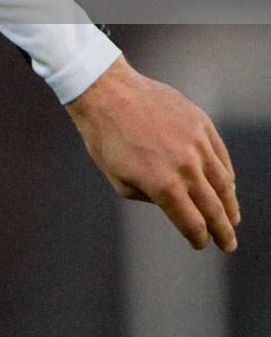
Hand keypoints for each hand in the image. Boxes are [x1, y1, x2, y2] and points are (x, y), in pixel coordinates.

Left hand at [67, 55, 239, 250]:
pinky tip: (227, 185)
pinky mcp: (202, 124)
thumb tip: (174, 205)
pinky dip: (227, 174)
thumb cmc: (106, 138)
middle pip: (214, 208)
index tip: (201, 243)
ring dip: (230, 204)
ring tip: (232, 218)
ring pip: (224, 183)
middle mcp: (186, 167)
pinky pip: (221, 156)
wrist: (106, 92)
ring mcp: (197, 144)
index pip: (192, 223)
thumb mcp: (119, 179)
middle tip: (229, 244)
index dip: (199, 238)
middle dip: (223, 230)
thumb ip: (150, 198)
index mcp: (163, 185)